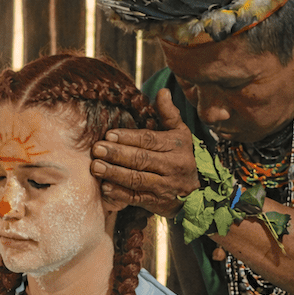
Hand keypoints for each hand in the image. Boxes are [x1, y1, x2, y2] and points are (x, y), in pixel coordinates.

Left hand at [90, 88, 199, 216]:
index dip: (129, 137)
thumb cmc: (181, 157)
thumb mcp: (180, 134)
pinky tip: (105, 187)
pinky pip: (137, 198)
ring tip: (95, 167)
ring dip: (114, 173)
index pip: (150, 140)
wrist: (197, 193)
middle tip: (96, 149)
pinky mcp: (158, 202)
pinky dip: (120, 193)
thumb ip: (169, 114)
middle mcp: (172, 166)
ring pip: (137, 179)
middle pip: (142, 159)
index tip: (109, 135)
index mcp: (176, 146)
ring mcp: (165, 186)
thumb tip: (163, 92)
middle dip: (117, 154)